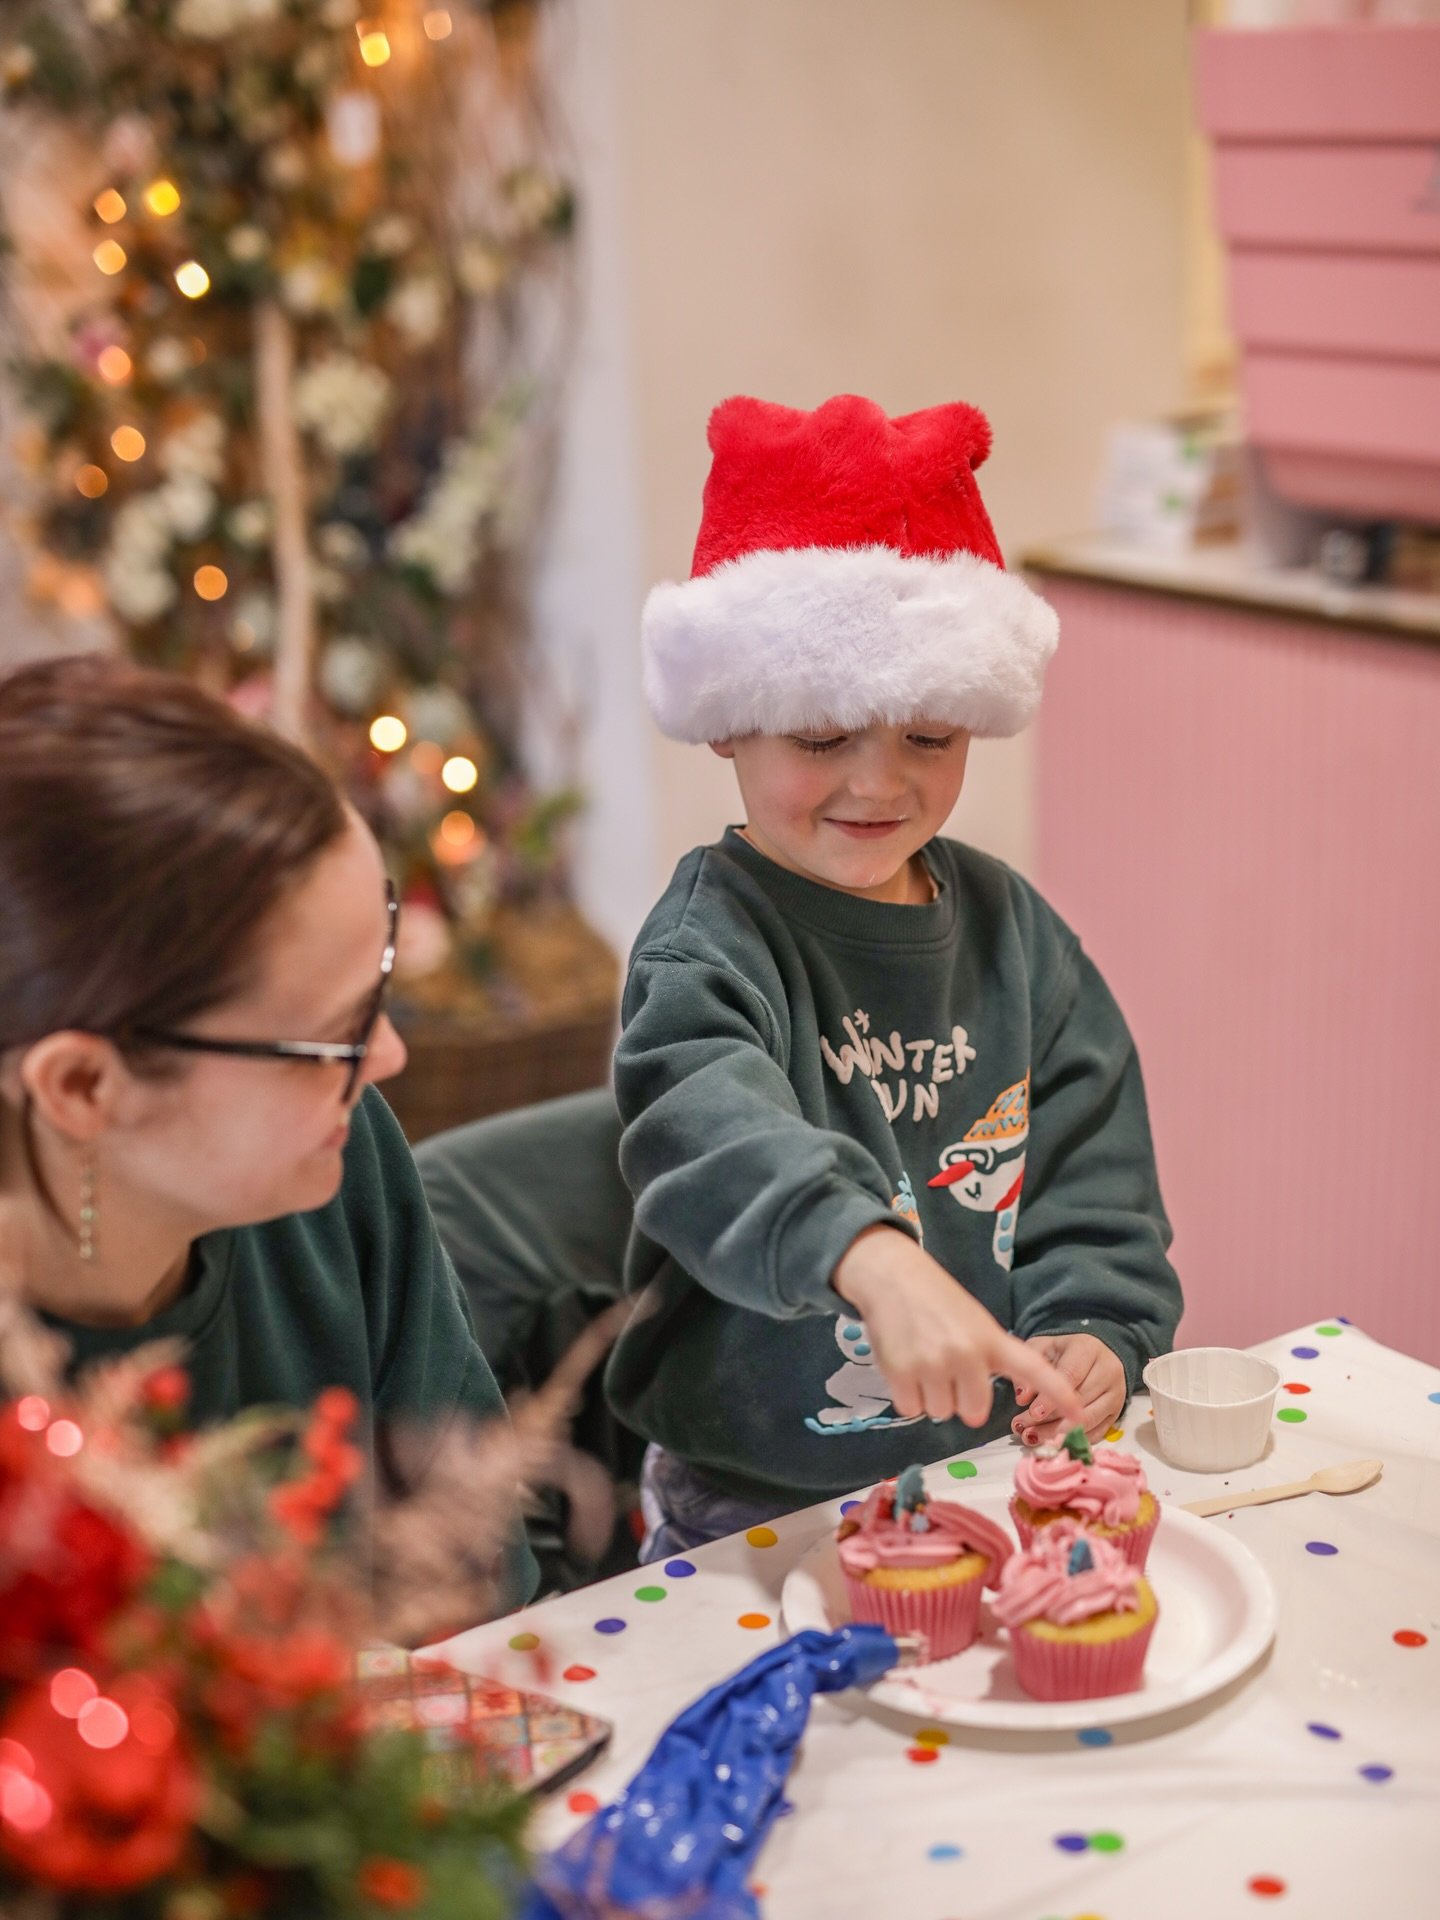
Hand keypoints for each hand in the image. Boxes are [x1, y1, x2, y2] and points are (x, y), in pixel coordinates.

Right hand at [833, 1226, 1084, 1429]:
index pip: (1035, 1370)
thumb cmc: (937, 1300)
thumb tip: (976, 1405)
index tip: (1080, 1416)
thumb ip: (986, 1357)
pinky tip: (905, 1363)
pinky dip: (908, 1395)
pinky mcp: (901, 1373)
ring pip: (941, 1413)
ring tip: (923, 1359)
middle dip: (961, 1399)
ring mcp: (933, 1365)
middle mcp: (967, 1355)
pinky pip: (912, 1409)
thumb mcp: (974, 1320)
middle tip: (947, 1369)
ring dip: (932, 1395)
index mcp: (991, 1339)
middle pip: (974, 1414)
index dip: (1060, 1394)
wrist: (892, 1276)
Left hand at [1011, 1334, 1125, 1446]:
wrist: (1094, 1356)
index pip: (1071, 1375)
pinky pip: (1097, 1432)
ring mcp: (1116, 1394)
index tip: (1033, 1413)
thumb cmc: (1064, 1353)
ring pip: (1089, 1420)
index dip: (1052, 1397)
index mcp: (1088, 1348)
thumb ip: (1031, 1368)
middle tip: (1024, 1429)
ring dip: (1058, 1433)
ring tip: (1032, 1437)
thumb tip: (1023, 1398)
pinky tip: (1053, 1442)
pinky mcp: (1117, 1413)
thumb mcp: (1043, 1348)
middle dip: (1049, 1419)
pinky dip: (1073, 1440)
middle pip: (1080, 1401)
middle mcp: (1108, 1370)